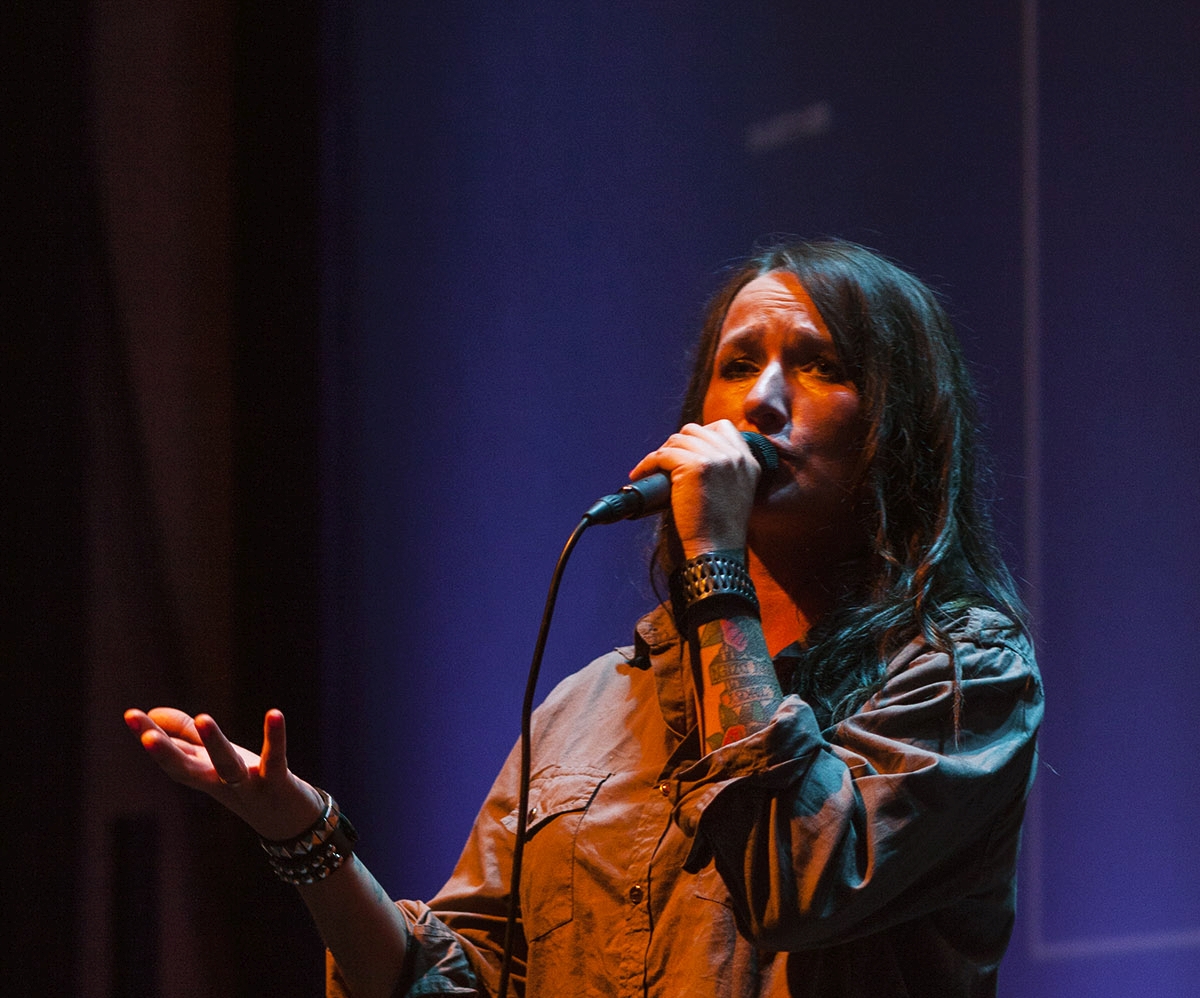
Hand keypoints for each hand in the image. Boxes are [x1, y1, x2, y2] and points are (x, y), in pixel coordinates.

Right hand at [123, 707, 325, 840]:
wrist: (290, 821)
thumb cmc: (247, 782)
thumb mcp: (214, 757)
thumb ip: (185, 735)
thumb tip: (152, 713)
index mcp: (202, 774)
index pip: (172, 756)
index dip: (150, 736)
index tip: (129, 714)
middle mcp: (220, 782)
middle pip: (187, 770)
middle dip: (166, 754)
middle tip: (145, 736)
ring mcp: (248, 785)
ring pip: (228, 766)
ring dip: (215, 743)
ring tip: (203, 718)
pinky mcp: (277, 782)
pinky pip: (275, 759)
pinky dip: (275, 738)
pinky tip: (274, 713)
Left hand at [628, 419, 760, 556]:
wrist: (717, 550)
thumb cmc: (719, 530)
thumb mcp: (735, 493)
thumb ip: (724, 471)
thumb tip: (690, 456)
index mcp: (748, 461)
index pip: (722, 428)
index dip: (698, 435)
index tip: (684, 450)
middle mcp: (735, 455)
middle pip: (695, 431)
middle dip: (676, 443)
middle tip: (663, 462)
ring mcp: (716, 458)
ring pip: (677, 440)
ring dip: (660, 453)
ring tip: (650, 470)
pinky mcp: (694, 466)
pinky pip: (662, 455)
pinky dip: (647, 463)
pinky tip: (640, 474)